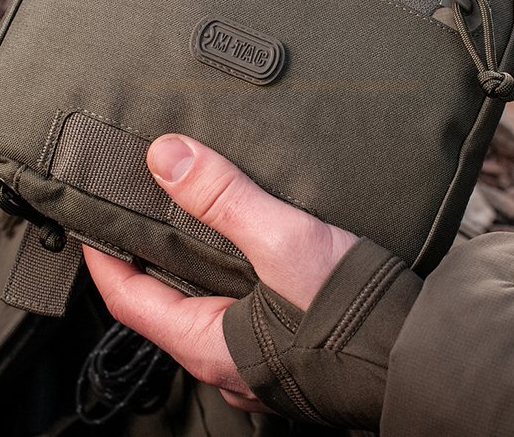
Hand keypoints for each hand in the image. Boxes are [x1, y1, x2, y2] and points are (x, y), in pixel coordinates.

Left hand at [83, 134, 357, 412]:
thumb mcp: (282, 242)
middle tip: (142, 209)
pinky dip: (227, 270)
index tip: (94, 218)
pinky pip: (238, 303)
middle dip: (148, 256)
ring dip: (190, 261)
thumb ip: (224, 198)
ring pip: (203, 302)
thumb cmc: (353, 315)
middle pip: (163, 300)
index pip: (129, 299)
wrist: (420, 352)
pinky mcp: (285, 341)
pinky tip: (244, 242)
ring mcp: (255, 354)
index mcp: (209, 343)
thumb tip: (166, 156)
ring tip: (190, 217)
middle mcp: (225, 357)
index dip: (104, 257)